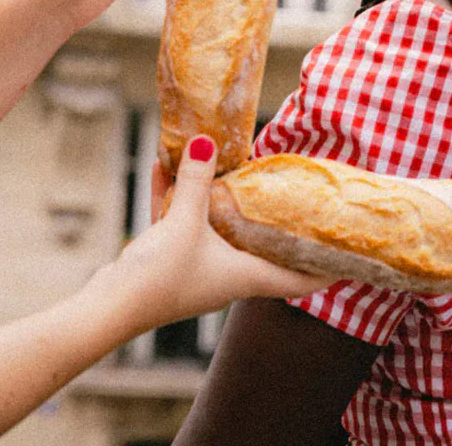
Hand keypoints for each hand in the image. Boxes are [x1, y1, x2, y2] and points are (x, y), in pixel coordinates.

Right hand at [100, 137, 323, 333]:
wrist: (105, 310)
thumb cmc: (158, 277)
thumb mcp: (184, 222)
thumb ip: (197, 181)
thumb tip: (206, 141)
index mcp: (244, 276)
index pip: (296, 281)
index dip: (323, 272)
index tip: (346, 259)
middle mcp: (227, 276)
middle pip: (261, 247)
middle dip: (274, 220)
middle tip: (292, 192)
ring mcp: (197, 269)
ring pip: (216, 227)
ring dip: (215, 196)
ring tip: (219, 161)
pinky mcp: (168, 262)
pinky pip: (180, 223)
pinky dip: (175, 196)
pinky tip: (163, 165)